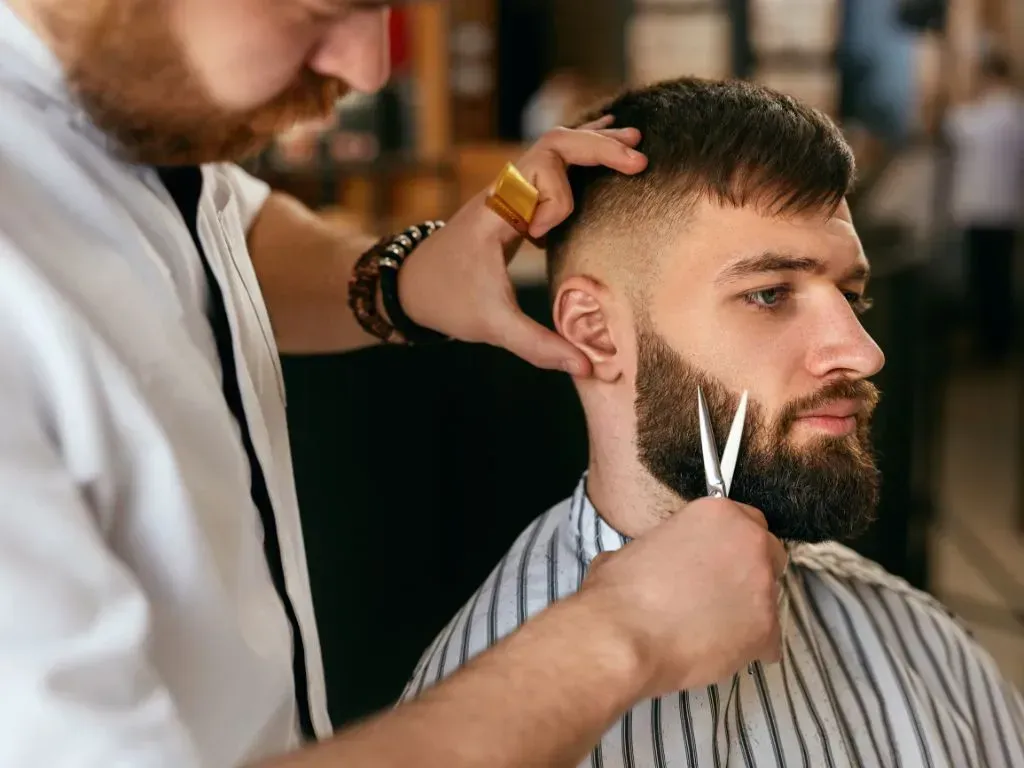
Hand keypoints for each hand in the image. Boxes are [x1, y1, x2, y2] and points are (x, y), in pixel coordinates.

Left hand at [397, 116, 646, 374]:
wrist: (410, 285)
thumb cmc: (448, 301)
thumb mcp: (492, 327)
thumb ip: (538, 346)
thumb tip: (589, 366)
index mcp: (496, 211)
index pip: (538, 170)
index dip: (556, 199)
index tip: (543, 237)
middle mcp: (503, 190)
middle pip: (554, 145)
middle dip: (597, 148)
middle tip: (639, 159)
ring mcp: (509, 190)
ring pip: (553, 147)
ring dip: (592, 145)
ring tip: (634, 143)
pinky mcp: (514, 199)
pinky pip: (550, 165)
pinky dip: (579, 155)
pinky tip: (604, 149)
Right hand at [578, 498, 787, 698]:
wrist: (623, 637)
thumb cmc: (620, 592)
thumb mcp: (638, 546)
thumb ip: (666, 546)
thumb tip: (657, 561)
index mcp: (718, 513)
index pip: (747, 521)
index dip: (731, 545)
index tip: (719, 560)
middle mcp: (749, 542)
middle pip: (769, 554)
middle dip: (749, 572)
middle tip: (720, 593)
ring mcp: (763, 586)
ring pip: (770, 598)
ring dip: (748, 610)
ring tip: (713, 629)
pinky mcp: (767, 629)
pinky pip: (769, 641)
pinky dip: (750, 648)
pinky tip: (719, 651)